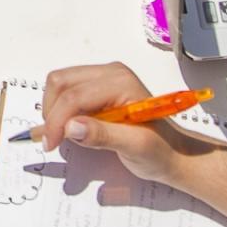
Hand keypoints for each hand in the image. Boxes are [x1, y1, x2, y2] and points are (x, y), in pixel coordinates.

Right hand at [40, 61, 219, 189]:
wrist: (175, 153)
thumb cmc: (161, 151)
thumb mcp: (136, 147)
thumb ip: (103, 136)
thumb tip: (71, 126)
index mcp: (121, 82)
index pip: (75, 95)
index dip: (57, 120)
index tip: (51, 144)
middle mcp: (110, 73)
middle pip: (61, 83)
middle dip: (52, 113)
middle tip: (54, 141)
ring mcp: (102, 77)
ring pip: (59, 85)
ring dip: (54, 111)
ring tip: (63, 136)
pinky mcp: (96, 86)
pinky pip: (65, 91)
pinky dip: (59, 110)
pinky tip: (68, 128)